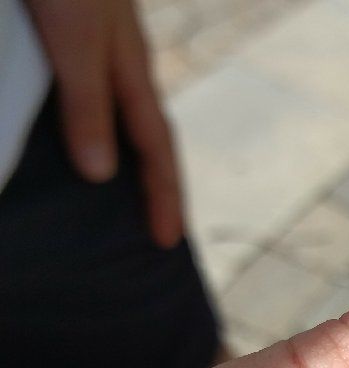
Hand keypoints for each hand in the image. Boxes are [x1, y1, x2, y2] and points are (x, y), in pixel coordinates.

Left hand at [26, 0, 181, 246]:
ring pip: (121, 116)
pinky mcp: (72, 32)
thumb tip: (102, 174)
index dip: (163, 197)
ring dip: (126, 159)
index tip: (166, 244)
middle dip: (156, 187)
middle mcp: (120, 64)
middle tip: (158, 231)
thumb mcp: (75, 42)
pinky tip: (75, 134)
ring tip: (121, 196)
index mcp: (130, 72)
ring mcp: (99, 48)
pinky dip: (92, 126)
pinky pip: (91, 94)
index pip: (156, 150)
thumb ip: (88, 104)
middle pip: (147, 138)